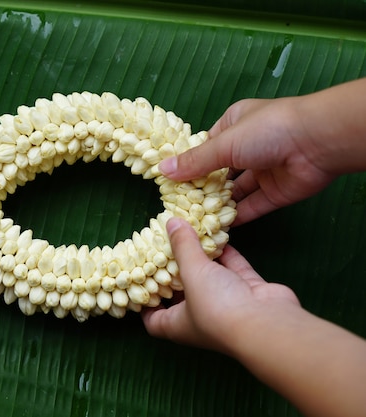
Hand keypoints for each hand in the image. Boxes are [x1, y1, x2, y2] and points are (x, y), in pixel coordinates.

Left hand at [141, 217, 298, 353]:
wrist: (267, 324)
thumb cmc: (217, 307)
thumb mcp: (191, 272)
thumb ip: (182, 246)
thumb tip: (170, 222)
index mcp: (178, 324)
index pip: (153, 320)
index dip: (143, 304)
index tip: (137, 280)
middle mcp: (201, 317)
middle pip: (181, 294)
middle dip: (174, 271)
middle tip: (164, 247)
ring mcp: (227, 306)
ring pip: (210, 279)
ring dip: (203, 259)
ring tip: (190, 234)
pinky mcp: (250, 294)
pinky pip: (235, 270)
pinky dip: (228, 254)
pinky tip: (220, 235)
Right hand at [159, 97, 335, 224]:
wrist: (318, 142)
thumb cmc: (267, 130)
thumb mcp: (223, 144)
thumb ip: (194, 162)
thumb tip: (162, 170)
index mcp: (234, 124)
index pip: (205, 145)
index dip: (188, 162)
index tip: (168, 181)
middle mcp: (248, 146)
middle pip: (218, 170)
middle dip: (201, 186)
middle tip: (177, 205)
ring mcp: (263, 170)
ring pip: (235, 190)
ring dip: (217, 204)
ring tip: (193, 219)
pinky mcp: (276, 192)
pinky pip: (252, 206)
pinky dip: (237, 216)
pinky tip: (217, 228)